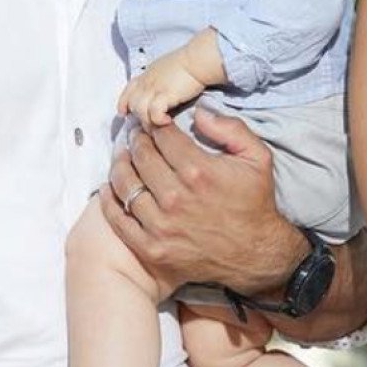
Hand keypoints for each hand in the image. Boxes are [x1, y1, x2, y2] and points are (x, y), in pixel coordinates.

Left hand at [100, 107, 298, 294]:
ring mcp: (161, 225)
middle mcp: (176, 197)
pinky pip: (119, 220)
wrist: (256, 254)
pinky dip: (109, 201)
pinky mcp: (152, 248)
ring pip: (125, 185)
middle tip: (135, 135)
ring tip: (121, 157)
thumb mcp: (258, 157)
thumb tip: (199, 112)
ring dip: (119, 165)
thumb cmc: (255, 204)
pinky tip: (109, 188)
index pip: (162, 136)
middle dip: (136, 140)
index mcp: (198, 171)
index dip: (154, 124)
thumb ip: (231, 128)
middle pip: (141, 156)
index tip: (152, 122)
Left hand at [119, 52, 206, 126]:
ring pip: (140, 110)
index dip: (123, 102)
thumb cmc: (189, 63)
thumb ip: (160, 79)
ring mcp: (154, 88)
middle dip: (138, 116)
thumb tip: (162, 89)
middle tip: (150, 124)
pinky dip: (158, 120)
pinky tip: (167, 121)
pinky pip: (154, 113)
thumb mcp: (167, 68)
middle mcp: (147, 82)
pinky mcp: (164, 96)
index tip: (123, 113)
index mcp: (147, 75)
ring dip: (148, 121)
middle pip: (133, 103)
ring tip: (158, 126)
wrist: (198, 60)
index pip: (129, 89)